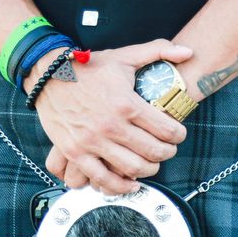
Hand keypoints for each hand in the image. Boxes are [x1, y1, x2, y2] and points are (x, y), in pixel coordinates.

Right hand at [32, 39, 191, 194]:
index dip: (179, 135)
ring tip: (151, 164)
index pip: (166, 129)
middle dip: (167, 153)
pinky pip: (102, 178)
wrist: (49, 77)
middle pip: (154, 152)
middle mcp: (111, 126)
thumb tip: (188, 51)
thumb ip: (159, 50)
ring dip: (148, 170)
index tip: (178, 134)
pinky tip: (130, 183)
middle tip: (167, 150)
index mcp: (127, 104)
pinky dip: (120, 186)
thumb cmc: (88, 68)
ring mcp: (92, 142)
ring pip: (133, 168)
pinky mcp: (76, 153)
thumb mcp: (125, 55)